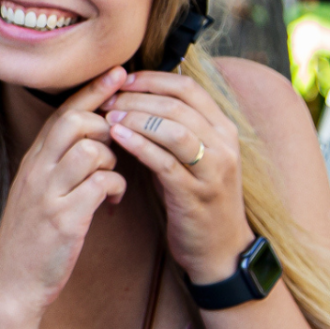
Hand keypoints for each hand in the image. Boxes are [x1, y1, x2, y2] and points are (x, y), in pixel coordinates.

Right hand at [0, 69, 129, 316]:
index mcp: (33, 161)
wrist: (13, 282)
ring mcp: (48, 194)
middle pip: (75, 121)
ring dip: (113, 161)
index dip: (92, 90)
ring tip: (113, 180)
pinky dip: (116, 189)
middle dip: (108, 124)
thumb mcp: (39, 193)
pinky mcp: (64, 219)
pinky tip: (113, 205)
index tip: (119, 72)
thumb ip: (60, 164)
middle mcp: (37, 171)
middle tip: (121, 142)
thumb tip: (92, 140)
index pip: (62, 112)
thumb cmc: (33, 237)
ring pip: (91, 149)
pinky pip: (102, 184)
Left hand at [104, 70, 251, 280]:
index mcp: (223, 129)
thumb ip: (170, 128)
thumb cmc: (194, 196)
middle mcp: (224, 145)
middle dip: (137, 97)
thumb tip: (133, 97)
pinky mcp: (195, 193)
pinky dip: (139, 144)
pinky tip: (117, 136)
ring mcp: (213, 170)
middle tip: (105, 98)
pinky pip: (165, 161)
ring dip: (136, 118)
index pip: (188, 88)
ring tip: (107, 115)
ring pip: (173, 129)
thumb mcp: (188, 157)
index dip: (152, 79)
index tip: (121, 80)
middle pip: (177, 105)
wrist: (218, 249)